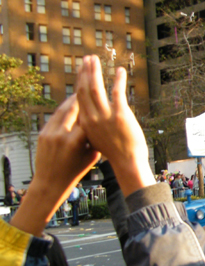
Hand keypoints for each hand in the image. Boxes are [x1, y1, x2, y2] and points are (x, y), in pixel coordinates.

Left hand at [12, 96, 99, 234]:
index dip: (95, 104)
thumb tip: (100, 120)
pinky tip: (70, 104)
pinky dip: (63, 109)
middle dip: (82, 95)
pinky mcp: (42, 135)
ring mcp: (49, 134)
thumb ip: (95, 137)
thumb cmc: (76, 171)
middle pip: (73, 109)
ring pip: (62, 110)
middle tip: (90, 82)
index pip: (87, 116)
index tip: (102, 93)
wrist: (50, 183)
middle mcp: (61, 135)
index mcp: (76, 142)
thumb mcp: (92, 155)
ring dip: (72, 99)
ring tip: (81, 90)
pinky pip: (55, 117)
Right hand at [76, 56, 153, 195]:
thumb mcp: (96, 137)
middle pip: (84, 89)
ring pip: (96, 88)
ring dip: (95, 71)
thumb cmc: (115, 151)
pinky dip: (118, 80)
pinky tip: (120, 70)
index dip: (80, 82)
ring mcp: (105, 116)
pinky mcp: (120, 115)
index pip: (78, 97)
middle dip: (85, 72)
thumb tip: (91, 114)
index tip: (81, 70)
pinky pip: (118, 92)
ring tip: (95, 59)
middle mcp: (92, 118)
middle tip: (86, 58)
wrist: (127, 162)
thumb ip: (92, 124)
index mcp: (85, 123)